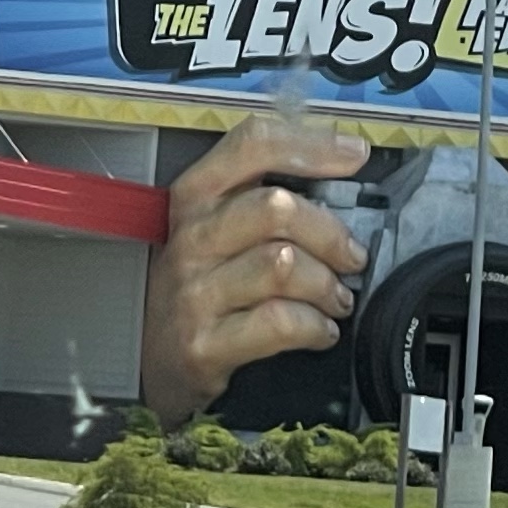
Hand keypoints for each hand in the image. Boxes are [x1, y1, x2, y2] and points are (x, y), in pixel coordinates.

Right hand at [138, 117, 370, 423]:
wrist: (152, 363)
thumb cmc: (199, 288)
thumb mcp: (214, 230)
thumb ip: (264, 197)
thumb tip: (343, 169)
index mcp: (195, 196)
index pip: (253, 145)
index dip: (312, 145)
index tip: (355, 154)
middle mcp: (190, 239)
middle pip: (276, 208)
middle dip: (331, 233)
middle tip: (352, 257)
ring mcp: (194, 293)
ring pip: (282, 266)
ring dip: (327, 284)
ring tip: (336, 299)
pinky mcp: (203, 344)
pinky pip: (279, 322)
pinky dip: (315, 326)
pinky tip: (321, 331)